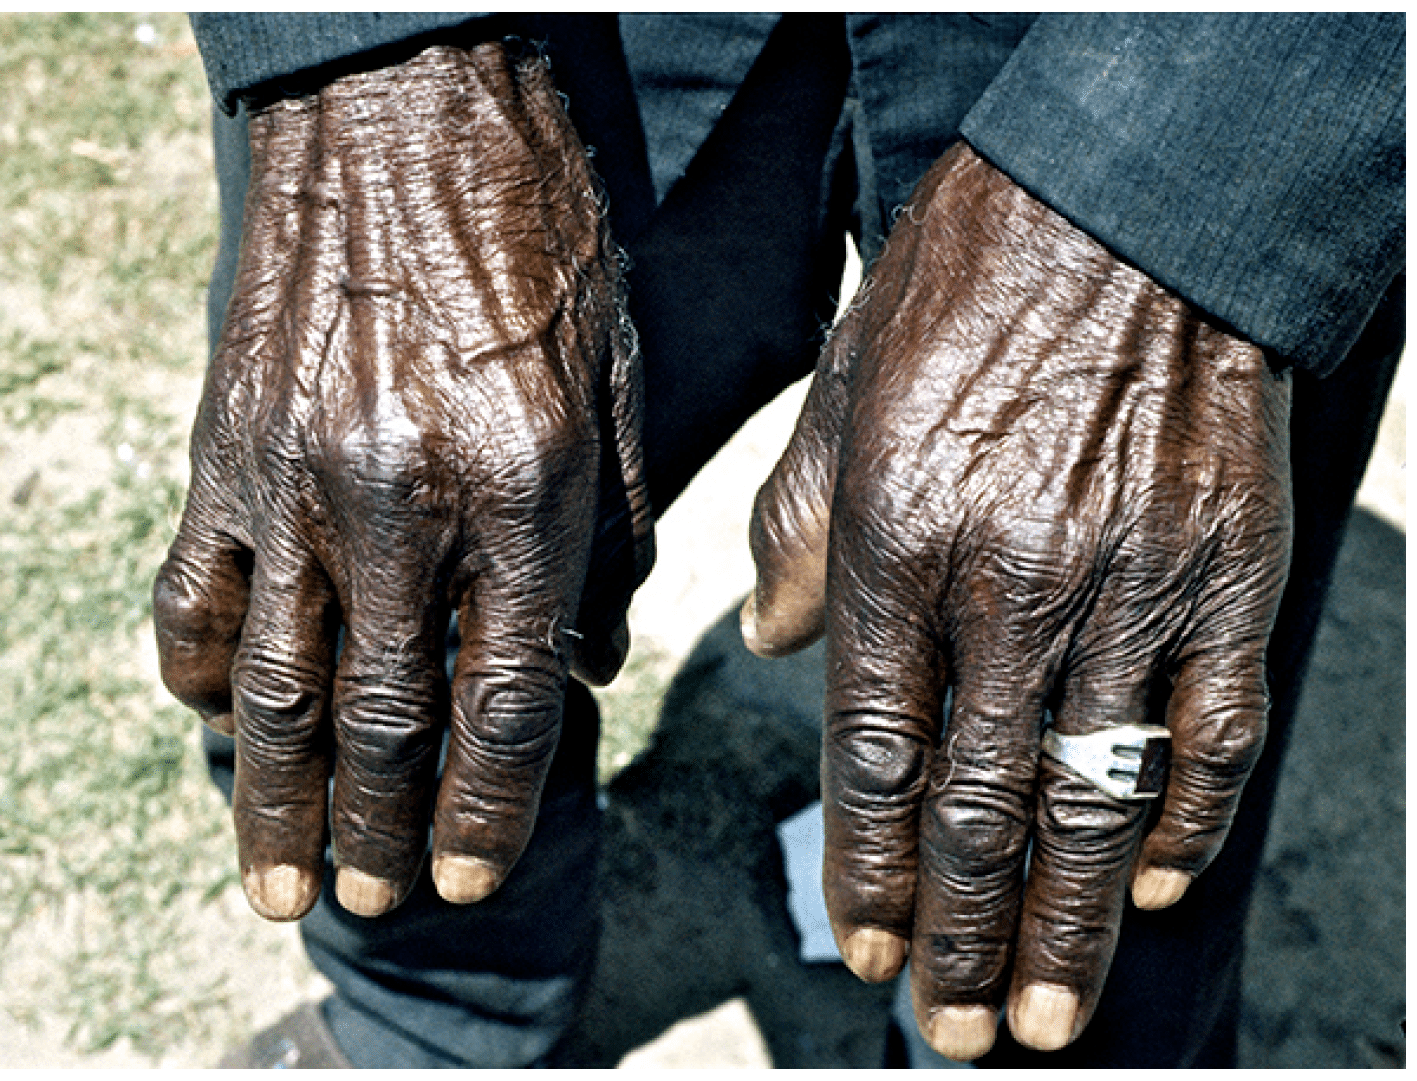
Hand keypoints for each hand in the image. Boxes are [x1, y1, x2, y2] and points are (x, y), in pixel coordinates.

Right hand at [153, 44, 650, 920]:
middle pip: (382, 716)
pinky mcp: (226, 445)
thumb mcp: (616, 385)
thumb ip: (607, 538)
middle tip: (368, 899)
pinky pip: (194, 589)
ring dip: (272, 796)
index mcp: (522, 492)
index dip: (488, 807)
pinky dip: (204, 672)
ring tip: (275, 880)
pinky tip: (223, 723)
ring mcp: (296, 478)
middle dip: (376, 827)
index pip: (506, 700)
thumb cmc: (540, 239)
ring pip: (275, 681)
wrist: (412, 109)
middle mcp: (402, 504)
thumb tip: (588, 660)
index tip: (467, 877)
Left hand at [744, 144, 1291, 1057]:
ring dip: (1068, 923)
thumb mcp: (843, 395)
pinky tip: (1151, 885)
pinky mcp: (1228, 571)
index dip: (864, 871)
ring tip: (1042, 1018)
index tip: (857, 955)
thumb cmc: (960, 294)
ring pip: (1094, 797)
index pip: (872, 756)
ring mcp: (1131, 585)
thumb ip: (800, 531)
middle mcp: (1011, 585)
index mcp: (898, 544)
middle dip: (956, 937)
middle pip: (979, 806)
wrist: (1123, 204)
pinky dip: (1185, 819)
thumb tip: (778, 650)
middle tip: (948, 1034)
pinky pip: (1213, 729)